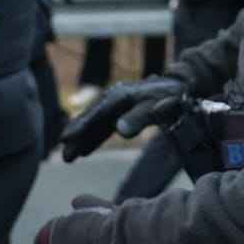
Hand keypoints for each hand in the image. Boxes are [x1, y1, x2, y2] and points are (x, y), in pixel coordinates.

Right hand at [59, 74, 188, 160]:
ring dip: (82, 140)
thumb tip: (119, 130)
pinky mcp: (121, 111)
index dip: (80, 127)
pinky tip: (86, 151)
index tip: (66, 138)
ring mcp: (116, 105)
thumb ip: (140, 117)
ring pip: (95, 125)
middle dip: (76, 137)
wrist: (180, 86)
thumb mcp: (158, 106)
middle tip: (64, 156)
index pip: (96, 114)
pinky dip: (94, 138)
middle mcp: (113, 98)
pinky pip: (103, 127)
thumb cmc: (170, 96)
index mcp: (119, 95)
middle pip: (91, 120)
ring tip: (68, 158)